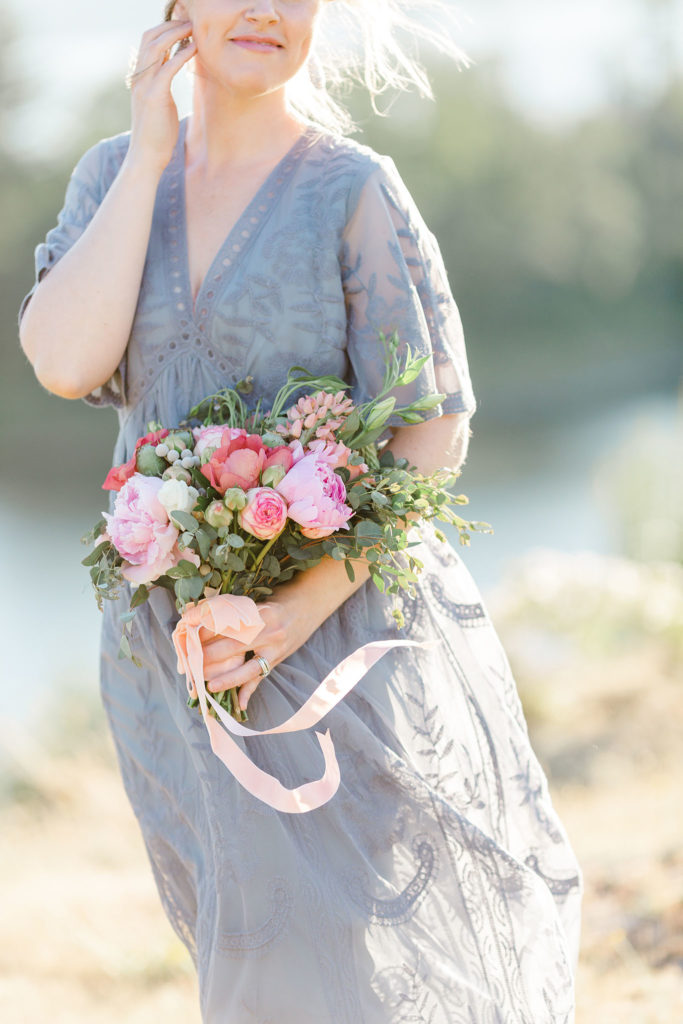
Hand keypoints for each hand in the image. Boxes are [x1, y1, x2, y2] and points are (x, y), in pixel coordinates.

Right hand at [126, 19, 196, 174]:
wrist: (147, 156)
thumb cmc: (157, 132)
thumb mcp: (159, 99)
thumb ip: (163, 81)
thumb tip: (173, 66)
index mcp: (139, 76)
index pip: (147, 41)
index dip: (164, 28)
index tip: (183, 24)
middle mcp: (139, 77)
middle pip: (150, 37)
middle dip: (171, 25)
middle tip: (191, 21)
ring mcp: (144, 85)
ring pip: (157, 47)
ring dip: (176, 34)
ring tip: (194, 29)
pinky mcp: (154, 96)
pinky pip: (168, 67)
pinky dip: (181, 54)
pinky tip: (194, 49)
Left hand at [201, 584, 318, 711]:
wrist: (307, 607)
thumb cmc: (275, 603)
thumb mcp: (254, 602)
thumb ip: (228, 610)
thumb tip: (193, 615)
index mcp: (258, 612)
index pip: (226, 623)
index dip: (204, 630)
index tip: (185, 634)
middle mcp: (268, 631)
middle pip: (233, 646)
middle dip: (208, 656)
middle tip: (189, 663)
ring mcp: (275, 648)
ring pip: (246, 667)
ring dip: (226, 677)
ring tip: (208, 685)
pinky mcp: (277, 660)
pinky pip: (260, 678)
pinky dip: (249, 692)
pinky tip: (240, 705)